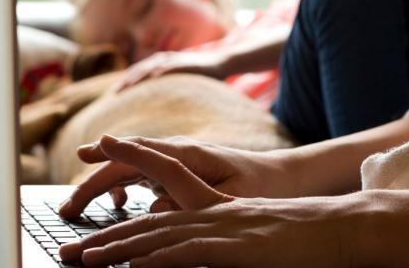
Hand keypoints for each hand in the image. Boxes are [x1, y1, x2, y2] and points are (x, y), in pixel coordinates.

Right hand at [58, 135, 298, 219]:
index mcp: (190, 155)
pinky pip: (143, 178)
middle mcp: (179, 154)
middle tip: (67, 208)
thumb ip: (194, 204)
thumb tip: (153, 211)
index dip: (111, 154)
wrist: (289, 178)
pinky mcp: (181, 175)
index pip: (141, 152)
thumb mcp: (235, 201)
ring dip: (102, 186)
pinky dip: (125, 188)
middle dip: (92, 182)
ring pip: (129, 170)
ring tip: (78, 210)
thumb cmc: (266, 187)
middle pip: (125, 163)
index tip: (84, 154)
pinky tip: (120, 204)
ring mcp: (178, 163)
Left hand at [58, 136, 368, 266]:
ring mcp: (219, 226)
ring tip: (84, 259)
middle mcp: (210, 208)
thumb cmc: (300, 234)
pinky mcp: (232, 246)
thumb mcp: (251, 231)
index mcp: (214, 203)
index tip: (98, 153)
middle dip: (104, 233)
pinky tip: (131, 266)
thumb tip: (189, 243)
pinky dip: (154, 258)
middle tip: (69, 247)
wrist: (338, 227)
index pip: (162, 178)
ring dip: (117, 249)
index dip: (129, 163)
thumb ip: (219, 233)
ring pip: (156, 233)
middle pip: (146, 216)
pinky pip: (184, 251)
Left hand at [117, 50, 227, 91]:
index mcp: (159, 66)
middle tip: (115, 93)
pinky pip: (171, 66)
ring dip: (139, 76)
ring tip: (128, 86)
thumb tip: (157, 114)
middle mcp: (163, 60)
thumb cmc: (199, 77)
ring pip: (152, 66)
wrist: (221, 63)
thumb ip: (167, 94)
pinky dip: (161, 71)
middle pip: (140, 70)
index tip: (113, 95)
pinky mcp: (186, 62)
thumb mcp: (179, 86)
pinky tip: (153, 78)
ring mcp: (174, 60)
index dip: (125, 83)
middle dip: (127, 81)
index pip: (137, 74)